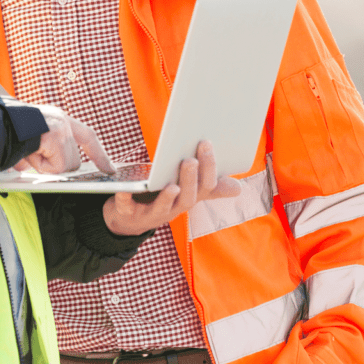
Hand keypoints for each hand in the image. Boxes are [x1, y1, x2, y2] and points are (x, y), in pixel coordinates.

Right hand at [14, 105, 115, 174]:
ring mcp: (62, 130)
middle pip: (74, 160)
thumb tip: (30, 168)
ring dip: (44, 166)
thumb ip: (38, 153)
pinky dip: (40, 166)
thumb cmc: (5, 132)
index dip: (98, 153)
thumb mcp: (28, 141)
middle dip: (56, 166)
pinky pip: (55, 167)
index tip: (109, 168)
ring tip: (27, 152)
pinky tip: (28, 154)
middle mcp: (63, 121)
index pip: (87, 136)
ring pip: (65, 166)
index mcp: (58, 118)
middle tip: (33, 157)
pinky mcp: (56, 139)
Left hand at [102, 141, 240, 235]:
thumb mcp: (186, 192)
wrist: (128, 219)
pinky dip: (126, 199)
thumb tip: (238, 188)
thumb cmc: (161, 198)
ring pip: (164, 208)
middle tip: (190, 160)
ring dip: (168, 197)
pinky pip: (128, 208)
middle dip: (190, 179)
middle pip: (188, 198)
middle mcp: (174, 209)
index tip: (206, 143)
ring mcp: (152, 213)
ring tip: (171, 185)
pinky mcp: (129, 214)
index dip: (208, 168)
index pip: (205, 187)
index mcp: (189, 198)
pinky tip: (124, 191)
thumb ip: (209, 188)